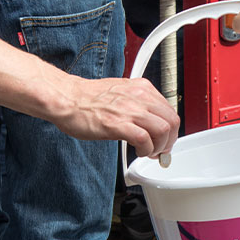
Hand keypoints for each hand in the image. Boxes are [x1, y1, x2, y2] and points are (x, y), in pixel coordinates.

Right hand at [54, 75, 179, 157]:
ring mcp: (129, 110)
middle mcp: (139, 96)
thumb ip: (139, 105)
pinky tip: (138, 151)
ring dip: (159, 147)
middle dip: (169, 141)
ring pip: (163, 130)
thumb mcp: (122, 93)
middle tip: (160, 150)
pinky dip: (146, 150)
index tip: (165, 140)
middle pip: (172, 121)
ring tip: (149, 152)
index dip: (171, 130)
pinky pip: (144, 139)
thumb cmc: (88, 99)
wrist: (67, 98)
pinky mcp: (118, 124)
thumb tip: (151, 123)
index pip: (170, 110)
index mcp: (142, 88)